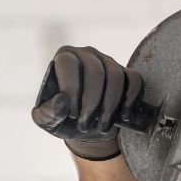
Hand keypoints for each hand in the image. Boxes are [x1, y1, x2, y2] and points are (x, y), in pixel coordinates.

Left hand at [32, 46, 144, 160]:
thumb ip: (49, 112)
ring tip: (101, 126)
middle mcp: (86, 54)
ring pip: (115, 76)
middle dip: (92, 103)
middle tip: (85, 126)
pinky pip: (134, 79)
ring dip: (110, 105)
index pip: (69, 64)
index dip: (71, 89)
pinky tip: (122, 115)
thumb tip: (62, 102)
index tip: (72, 114)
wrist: (83, 125)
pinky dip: (130, 99)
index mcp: (63, 59)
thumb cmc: (61, 117)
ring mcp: (107, 61)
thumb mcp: (47, 119)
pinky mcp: (125, 72)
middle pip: (95, 71)